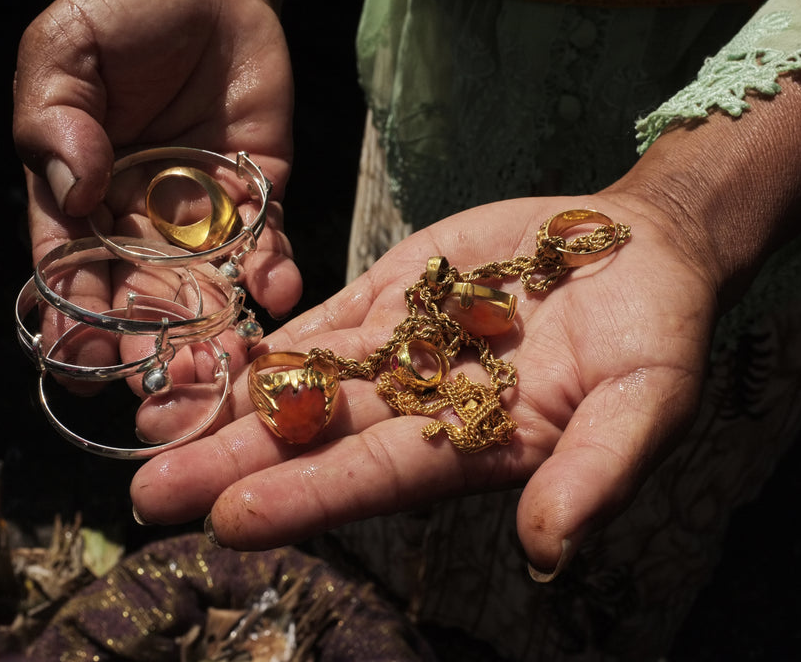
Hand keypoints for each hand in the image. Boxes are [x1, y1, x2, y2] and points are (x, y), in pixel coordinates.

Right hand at [13, 0, 300, 379]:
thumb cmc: (122, 8)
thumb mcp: (66, 51)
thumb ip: (56, 118)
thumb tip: (74, 189)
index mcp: (80, 192)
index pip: (71, 265)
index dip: (73, 313)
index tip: (79, 355)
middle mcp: (138, 218)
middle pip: (140, 295)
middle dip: (150, 341)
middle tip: (163, 384)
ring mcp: (202, 213)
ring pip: (205, 287)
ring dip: (214, 326)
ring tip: (224, 358)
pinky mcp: (259, 196)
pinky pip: (266, 246)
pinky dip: (272, 271)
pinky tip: (276, 289)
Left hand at [127, 190, 715, 571]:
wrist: (636, 249)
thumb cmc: (656, 335)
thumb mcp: (645, 405)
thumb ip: (594, 474)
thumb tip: (549, 552)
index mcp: (474, 446)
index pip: (377, 478)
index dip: (307, 495)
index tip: (230, 518)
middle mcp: (421, 408)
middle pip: (315, 438)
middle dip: (232, 463)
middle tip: (148, 494)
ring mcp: (399, 349)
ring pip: (301, 381)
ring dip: (225, 404)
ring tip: (145, 425)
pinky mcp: (390, 296)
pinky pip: (317, 320)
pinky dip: (262, 340)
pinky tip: (199, 356)